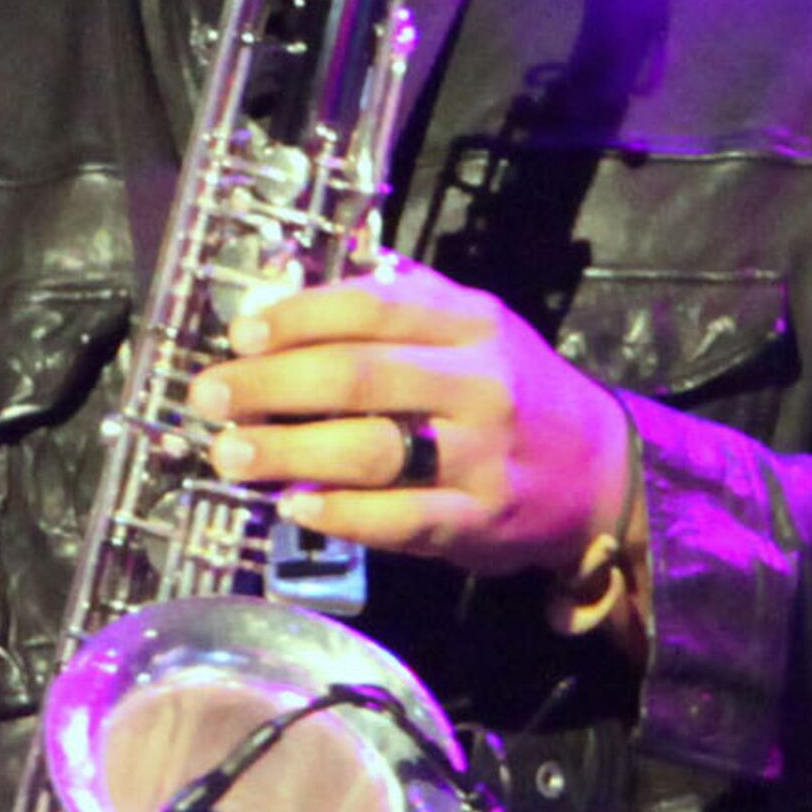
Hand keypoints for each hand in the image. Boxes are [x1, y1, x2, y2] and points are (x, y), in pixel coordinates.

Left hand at [185, 260, 633, 581]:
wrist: (601, 471)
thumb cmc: (512, 392)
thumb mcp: (471, 328)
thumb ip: (394, 306)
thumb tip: (285, 292)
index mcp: (472, 322)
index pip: (374, 305)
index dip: (299, 317)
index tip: (241, 332)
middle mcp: (479, 383)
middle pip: (360, 376)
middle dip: (271, 386)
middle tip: (210, 397)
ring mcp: (481, 454)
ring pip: (373, 449)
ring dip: (289, 452)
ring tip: (230, 453)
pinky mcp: (480, 519)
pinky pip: (399, 517)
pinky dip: (340, 513)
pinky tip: (292, 507)